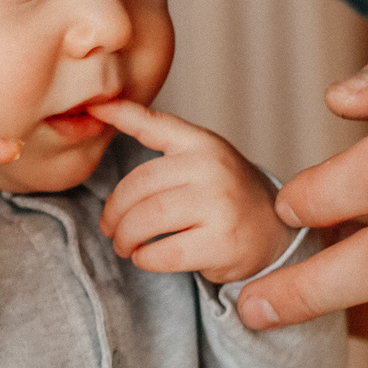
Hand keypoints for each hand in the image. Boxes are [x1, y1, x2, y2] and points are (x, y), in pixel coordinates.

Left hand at [89, 98, 296, 282]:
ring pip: (146, 219)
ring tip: (123, 244)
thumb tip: (102, 114)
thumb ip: (159, 139)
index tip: (93, 109)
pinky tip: (145, 256)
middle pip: (138, 186)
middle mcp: (212, 169)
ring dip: (124, 237)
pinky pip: (163, 253)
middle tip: (109, 227)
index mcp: (202, 144)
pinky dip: (144, 258)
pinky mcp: (221, 243)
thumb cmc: (223, 195)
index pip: (154, 125)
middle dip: (114, 212)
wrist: (274, 232)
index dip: (121, 114)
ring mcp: (219, 205)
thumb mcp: (200, 157)